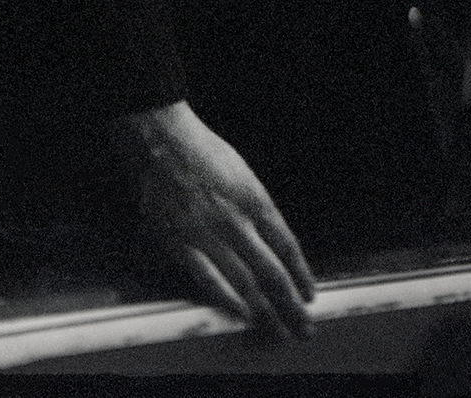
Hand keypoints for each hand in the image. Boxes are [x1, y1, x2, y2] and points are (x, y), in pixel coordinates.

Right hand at [109, 100, 314, 339]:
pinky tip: (240, 313)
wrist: (160, 140)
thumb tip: (274, 245)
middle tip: (304, 327)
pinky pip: (207, 278)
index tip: (309, 296)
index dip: (302, 276)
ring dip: (265, 311)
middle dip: (292, 305)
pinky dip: (226, 299)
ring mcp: (207, 233)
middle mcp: (235, 221)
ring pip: (244, 283)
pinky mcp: (179, 241)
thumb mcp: (244, 174)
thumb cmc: (202, 152)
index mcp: (255, 201)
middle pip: (273, 273)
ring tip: (278, 330)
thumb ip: (259, 211)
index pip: (288, 248)